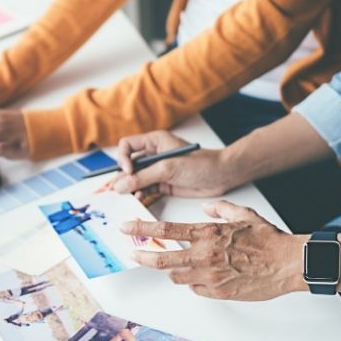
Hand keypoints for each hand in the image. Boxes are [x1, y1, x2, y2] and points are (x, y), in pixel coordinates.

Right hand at [111, 130, 235, 196]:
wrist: (222, 176)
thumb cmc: (201, 164)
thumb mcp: (168, 169)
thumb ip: (143, 177)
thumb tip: (120, 185)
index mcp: (154, 141)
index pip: (127, 146)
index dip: (123, 159)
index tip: (128, 172)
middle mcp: (153, 154)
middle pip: (128, 164)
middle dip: (123, 177)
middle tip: (118, 190)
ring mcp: (157, 170)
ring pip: (135, 178)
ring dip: (131, 187)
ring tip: (130, 196)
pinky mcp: (163, 183)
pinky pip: (145, 188)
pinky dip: (140, 194)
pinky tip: (140, 198)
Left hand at [121, 200, 306, 300]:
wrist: (288, 263)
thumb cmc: (269, 240)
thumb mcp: (243, 214)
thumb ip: (221, 210)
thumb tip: (206, 210)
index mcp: (208, 233)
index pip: (166, 230)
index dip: (142, 228)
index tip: (127, 228)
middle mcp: (204, 255)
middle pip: (161, 259)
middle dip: (142, 256)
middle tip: (133, 253)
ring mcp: (210, 276)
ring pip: (177, 276)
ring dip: (172, 270)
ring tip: (174, 264)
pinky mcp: (218, 292)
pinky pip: (196, 289)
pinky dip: (194, 282)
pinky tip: (201, 276)